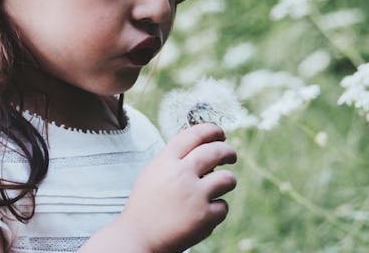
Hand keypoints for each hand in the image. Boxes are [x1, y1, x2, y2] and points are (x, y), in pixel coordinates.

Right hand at [116, 123, 236, 252]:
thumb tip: (204, 151)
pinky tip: (206, 214)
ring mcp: (195, 195)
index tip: (219, 133)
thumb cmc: (145, 206)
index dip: (211, 130)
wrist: (137, 237)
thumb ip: (174, 161)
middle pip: (216, 152)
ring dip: (228, 181)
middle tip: (231, 155)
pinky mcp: (204, 216)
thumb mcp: (153, 174)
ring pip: (228, 179)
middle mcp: (181, 174)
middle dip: (228, 151)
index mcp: (166, 161)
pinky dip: (217, 210)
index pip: (194, 135)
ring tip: (223, 186)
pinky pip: (223, 207)